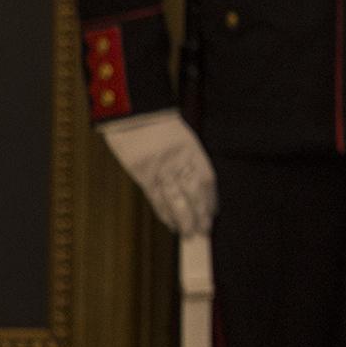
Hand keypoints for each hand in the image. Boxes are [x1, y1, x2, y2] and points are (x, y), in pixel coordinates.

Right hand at [100, 109, 216, 234]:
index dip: (211, 199)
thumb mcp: (182, 137)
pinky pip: (155, 198)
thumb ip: (189, 159)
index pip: (206, 180)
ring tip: (189, 233)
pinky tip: (170, 223)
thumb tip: (195, 185)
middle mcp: (178, 160)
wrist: (132, 114)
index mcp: (192, 149)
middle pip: (193, 193)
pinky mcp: (142, 173)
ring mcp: (159, 168)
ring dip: (183, 219)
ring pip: (175, 199)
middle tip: (203, 230)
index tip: (213, 212)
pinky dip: (164, 212)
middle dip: (199, 214)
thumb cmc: (157, 123)